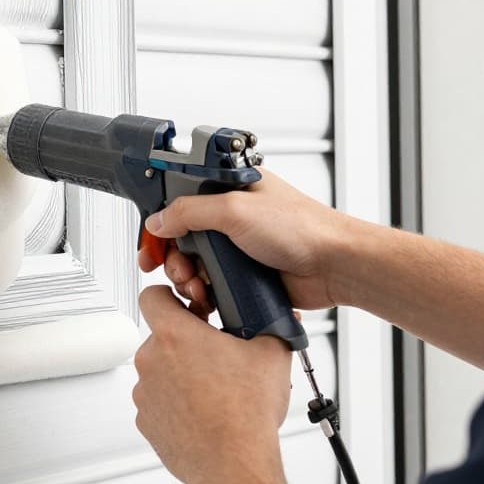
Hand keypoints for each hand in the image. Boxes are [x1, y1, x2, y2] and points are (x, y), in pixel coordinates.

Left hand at [131, 286, 292, 483]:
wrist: (233, 464)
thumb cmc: (246, 414)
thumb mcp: (271, 355)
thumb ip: (268, 327)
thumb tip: (277, 319)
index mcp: (175, 335)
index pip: (152, 295)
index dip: (169, 296)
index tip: (184, 304)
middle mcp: (151, 361)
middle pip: (161, 336)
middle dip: (186, 341)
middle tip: (215, 354)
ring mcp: (145, 392)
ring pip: (160, 371)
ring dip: (180, 374)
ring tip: (214, 389)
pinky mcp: (146, 419)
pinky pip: (158, 401)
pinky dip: (176, 403)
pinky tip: (203, 411)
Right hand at [136, 169, 351, 311]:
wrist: (335, 267)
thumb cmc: (303, 228)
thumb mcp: (235, 209)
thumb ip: (189, 211)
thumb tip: (159, 220)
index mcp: (230, 188)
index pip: (180, 198)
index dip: (160, 219)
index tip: (149, 239)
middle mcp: (232, 216)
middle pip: (181, 235)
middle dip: (172, 255)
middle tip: (171, 266)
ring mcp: (238, 247)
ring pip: (193, 263)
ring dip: (187, 277)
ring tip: (196, 284)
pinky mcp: (244, 274)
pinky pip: (211, 283)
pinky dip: (204, 292)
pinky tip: (208, 296)